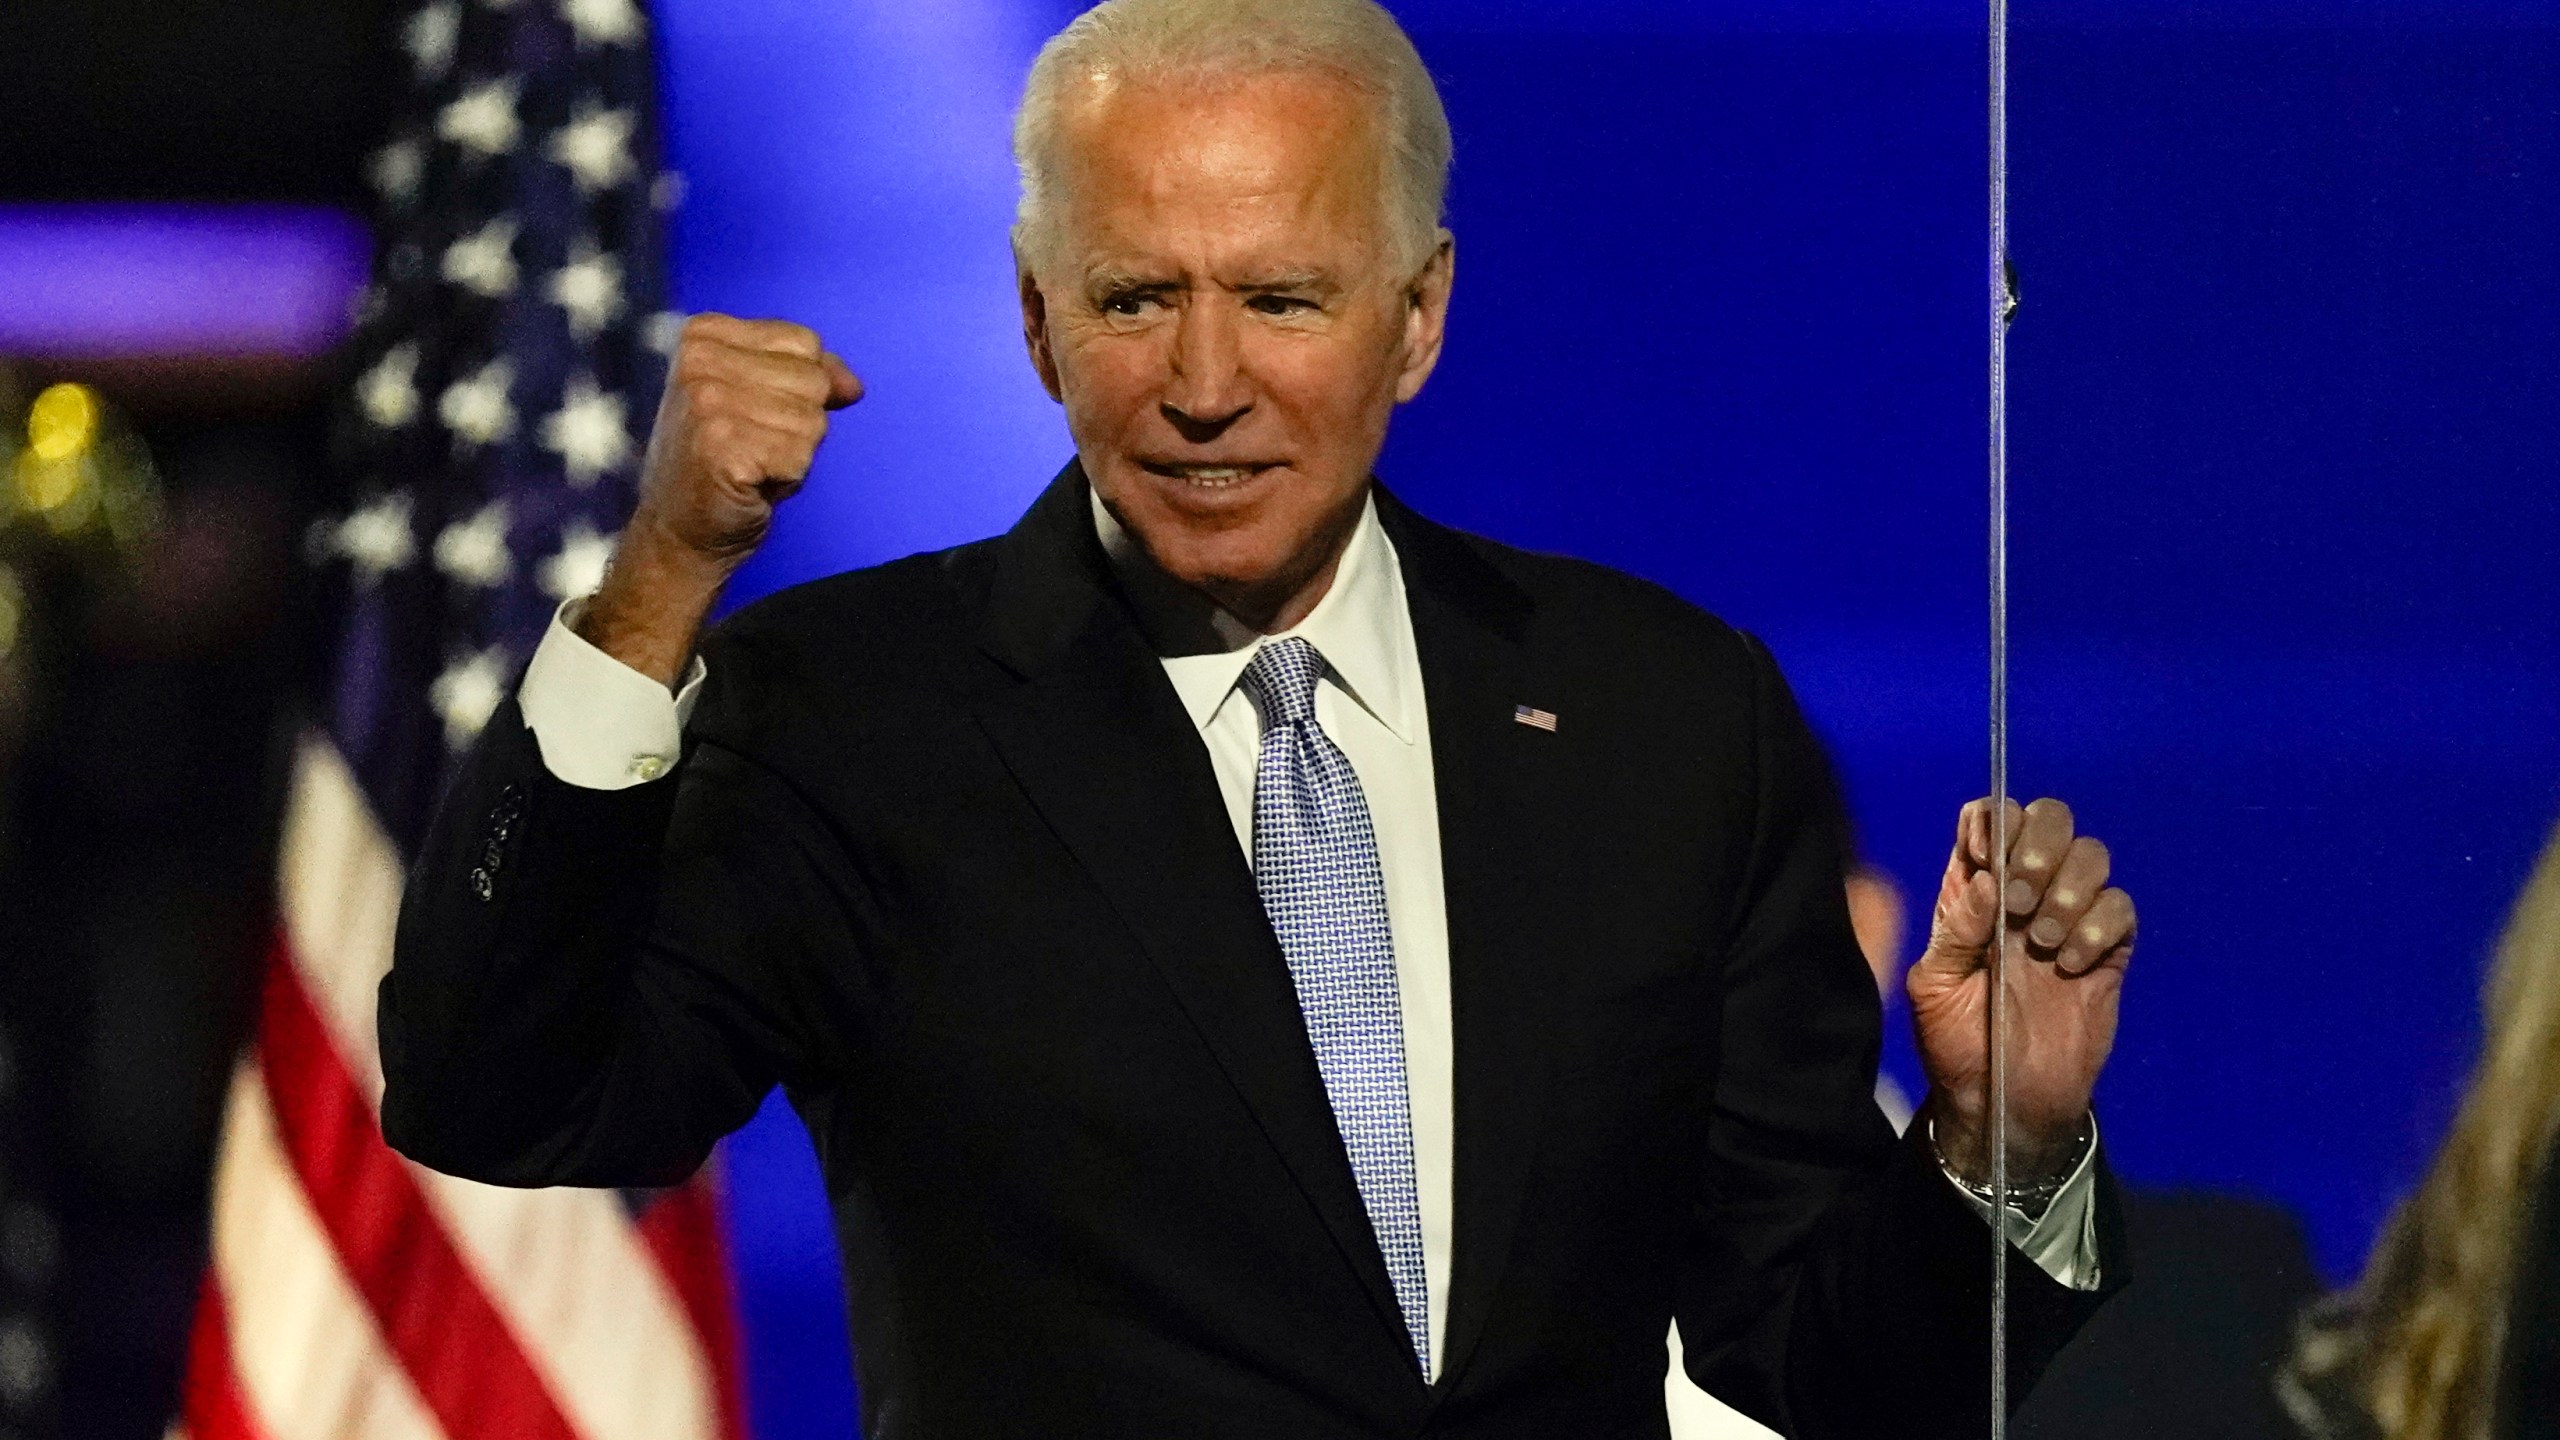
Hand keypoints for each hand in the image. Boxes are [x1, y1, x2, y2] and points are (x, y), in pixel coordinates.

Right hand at [579, 314, 862, 682]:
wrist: (677, 531)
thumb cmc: (723, 462)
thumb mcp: (759, 401)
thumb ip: (808, 376)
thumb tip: (853, 386)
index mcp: (703, 335)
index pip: (804, 342)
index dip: (801, 388)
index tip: (756, 414)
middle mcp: (698, 361)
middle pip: (813, 380)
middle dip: (798, 423)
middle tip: (752, 446)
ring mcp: (706, 403)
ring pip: (813, 420)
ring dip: (793, 454)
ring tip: (751, 465)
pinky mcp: (721, 446)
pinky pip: (801, 456)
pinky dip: (788, 479)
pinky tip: (750, 485)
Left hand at [1908, 797, 2133, 1185]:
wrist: (2005, 1101)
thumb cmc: (1957, 1042)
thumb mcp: (1933, 986)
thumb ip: (1956, 929)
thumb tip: (1988, 880)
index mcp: (1972, 891)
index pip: (1989, 818)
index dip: (1994, 821)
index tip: (1990, 857)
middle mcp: (2022, 893)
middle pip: (2049, 820)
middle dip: (2040, 846)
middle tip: (2020, 897)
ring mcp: (2067, 919)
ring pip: (2092, 856)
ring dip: (2069, 890)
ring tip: (2041, 942)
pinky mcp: (2106, 951)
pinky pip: (2120, 908)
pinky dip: (2099, 927)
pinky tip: (2071, 965)